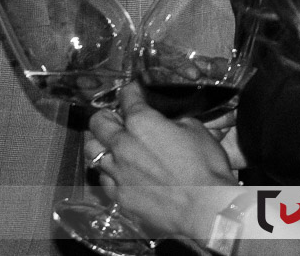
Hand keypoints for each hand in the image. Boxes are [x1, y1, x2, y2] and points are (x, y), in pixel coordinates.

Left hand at [83, 83, 238, 239]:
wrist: (207, 209)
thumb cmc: (206, 170)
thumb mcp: (196, 130)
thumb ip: (173, 120)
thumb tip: (165, 121)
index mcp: (141, 122)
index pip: (126, 96)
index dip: (131, 91)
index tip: (133, 92)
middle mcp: (122, 144)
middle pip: (97, 122)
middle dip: (106, 116)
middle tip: (115, 119)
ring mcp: (118, 171)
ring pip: (93, 150)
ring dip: (101, 144)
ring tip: (110, 145)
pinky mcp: (119, 195)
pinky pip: (103, 178)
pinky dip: (109, 172)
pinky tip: (119, 173)